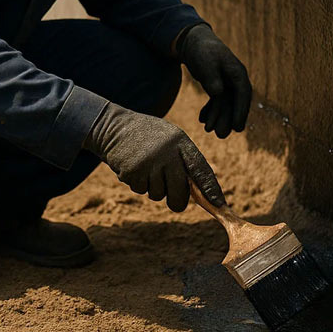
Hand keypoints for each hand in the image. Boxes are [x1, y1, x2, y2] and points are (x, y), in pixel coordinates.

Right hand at [85, 103, 223, 211]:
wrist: (113, 126)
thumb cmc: (146, 136)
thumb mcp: (169, 139)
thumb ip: (183, 159)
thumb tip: (200, 190)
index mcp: (180, 142)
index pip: (200, 169)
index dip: (211, 189)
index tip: (219, 205)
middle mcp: (168, 152)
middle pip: (180, 191)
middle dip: (177, 200)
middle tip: (174, 202)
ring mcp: (150, 162)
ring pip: (158, 194)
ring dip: (152, 188)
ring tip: (145, 168)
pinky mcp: (133, 171)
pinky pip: (141, 190)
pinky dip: (137, 184)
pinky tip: (133, 167)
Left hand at [178, 24, 251, 137]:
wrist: (194, 43)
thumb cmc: (202, 51)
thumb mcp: (206, 63)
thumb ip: (212, 78)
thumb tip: (218, 93)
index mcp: (238, 72)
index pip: (243, 94)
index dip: (241, 112)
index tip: (237, 128)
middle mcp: (236, 80)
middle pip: (235, 103)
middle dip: (228, 119)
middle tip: (221, 135)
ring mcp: (228, 84)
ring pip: (226, 105)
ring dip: (218, 117)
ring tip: (208, 131)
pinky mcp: (219, 86)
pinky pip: (217, 102)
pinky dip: (210, 111)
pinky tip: (202, 120)